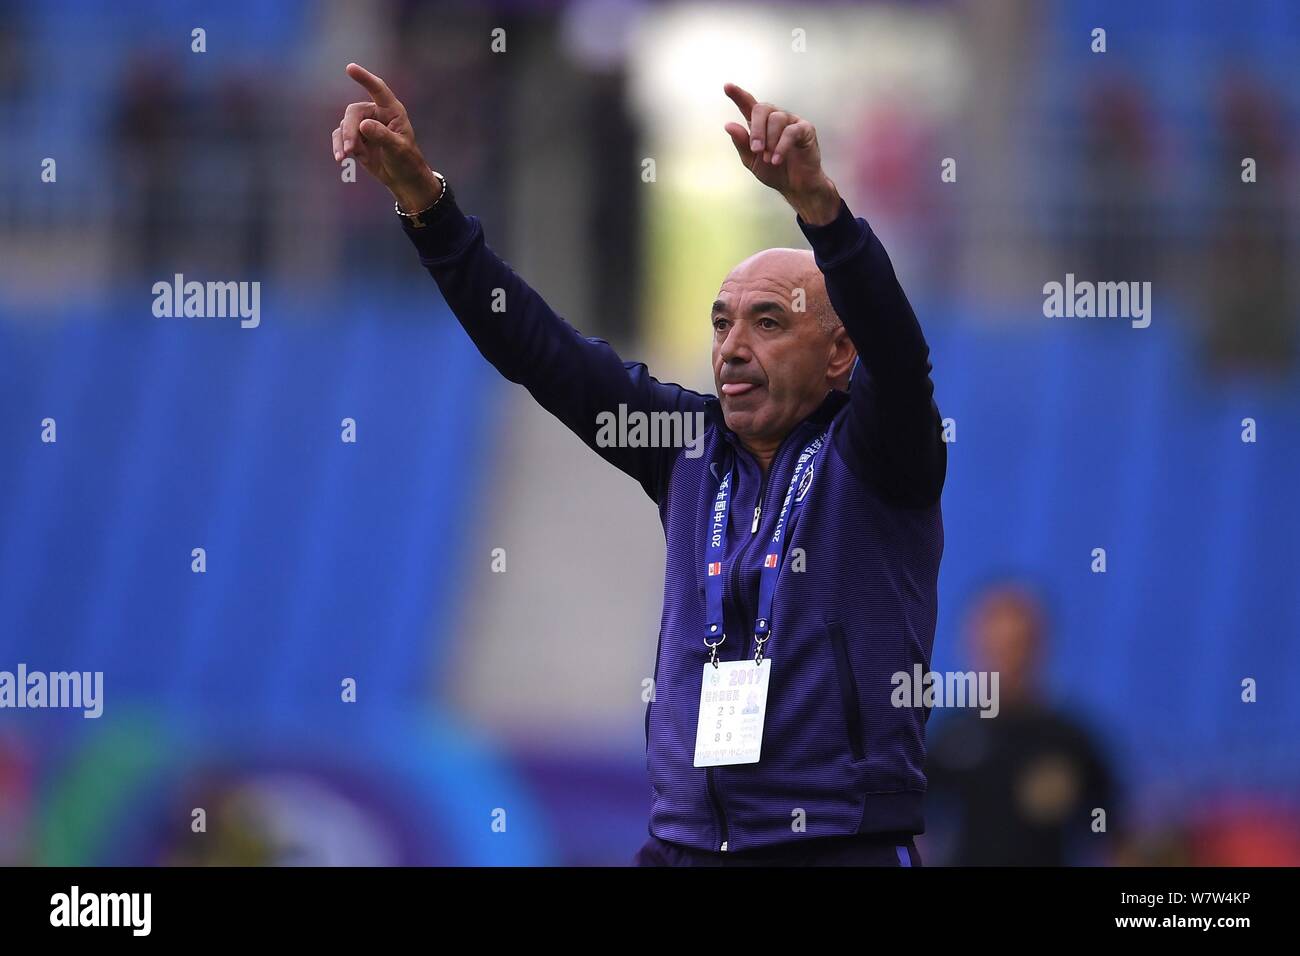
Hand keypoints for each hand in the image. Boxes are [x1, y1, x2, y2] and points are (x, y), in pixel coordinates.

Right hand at [332, 63, 441, 212]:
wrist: (403, 178)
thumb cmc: (407, 161)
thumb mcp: (398, 149)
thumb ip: (382, 136)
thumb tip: (363, 125)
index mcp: (392, 111)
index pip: (378, 90)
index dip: (365, 78)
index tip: (350, 68)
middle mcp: (376, 114)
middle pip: (354, 112)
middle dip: (350, 131)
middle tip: (350, 150)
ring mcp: (364, 126)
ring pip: (345, 126)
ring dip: (343, 141)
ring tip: (344, 158)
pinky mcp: (355, 138)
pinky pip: (340, 137)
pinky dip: (339, 147)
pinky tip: (340, 159)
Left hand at [723, 83, 839, 224]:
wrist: (796, 186)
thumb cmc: (774, 171)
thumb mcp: (751, 161)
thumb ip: (741, 143)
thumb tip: (728, 125)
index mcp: (760, 124)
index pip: (748, 104)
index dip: (738, 95)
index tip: (727, 86)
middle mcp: (775, 118)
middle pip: (761, 108)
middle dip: (756, 130)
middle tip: (756, 150)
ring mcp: (791, 121)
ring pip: (776, 119)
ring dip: (770, 141)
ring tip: (768, 160)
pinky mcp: (806, 129)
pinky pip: (791, 131)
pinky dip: (781, 146)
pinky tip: (777, 160)